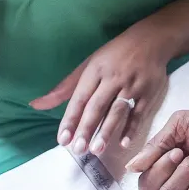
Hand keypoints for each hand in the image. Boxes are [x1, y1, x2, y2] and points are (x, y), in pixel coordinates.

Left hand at [30, 31, 170, 155]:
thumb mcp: (88, 64)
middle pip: (97, 106)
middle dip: (87, 129)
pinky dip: (132, 128)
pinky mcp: (149, 92)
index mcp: (95, 70)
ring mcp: (132, 85)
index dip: (70, 119)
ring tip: (97, 149)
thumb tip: (37, 105)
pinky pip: (139, 113)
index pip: (80, 98)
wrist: (151, 39)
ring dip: (107, 130)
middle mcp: (113, 78)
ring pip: (117, 110)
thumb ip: (65, 87)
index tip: (62, 140)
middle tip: (78, 150)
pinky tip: (123, 143)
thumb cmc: (114, 55)